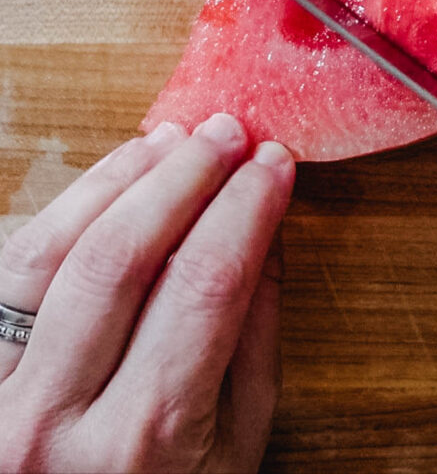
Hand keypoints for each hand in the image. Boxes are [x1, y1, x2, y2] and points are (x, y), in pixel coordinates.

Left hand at [0, 113, 294, 473]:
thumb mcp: (235, 451)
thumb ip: (255, 342)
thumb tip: (267, 232)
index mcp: (144, 443)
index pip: (206, 282)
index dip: (247, 207)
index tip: (272, 165)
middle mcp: (56, 421)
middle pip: (124, 256)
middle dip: (186, 176)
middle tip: (227, 133)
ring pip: (51, 251)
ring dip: (119, 178)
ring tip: (170, 141)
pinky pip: (7, 271)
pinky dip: (64, 211)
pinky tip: (109, 182)